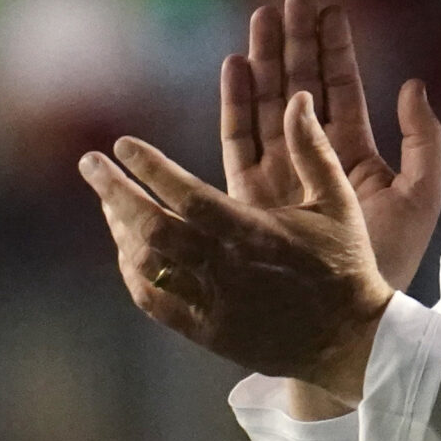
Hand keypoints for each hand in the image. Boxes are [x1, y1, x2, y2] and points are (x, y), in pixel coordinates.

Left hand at [81, 91, 395, 401]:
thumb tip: (299, 97)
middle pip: (152, 229)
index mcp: (254, 234)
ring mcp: (212, 304)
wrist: (350, 343)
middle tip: (90, 164)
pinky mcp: (208, 332)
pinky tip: (127, 248)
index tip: (123, 145)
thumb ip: (313, 149)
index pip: (188, 196)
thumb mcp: (338, 202)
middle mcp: (225, 269)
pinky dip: (133, 273)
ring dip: (120, 230)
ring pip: (146, 266)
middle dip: (114, 193)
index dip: (151, 169)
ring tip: (109, 200)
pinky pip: (154, 302)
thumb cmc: (345, 266)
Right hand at [223, 0, 440, 293]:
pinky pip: (240, 140)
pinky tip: (235, 66)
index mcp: (354, 156)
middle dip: (295, 42)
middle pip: (301, 87)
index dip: (335, 49)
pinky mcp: (250, 194)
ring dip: (264, 61)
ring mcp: (280, 174)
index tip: (329, 8)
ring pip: (269, 105)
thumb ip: (423, 141)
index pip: (342, 90)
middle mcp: (313, 159)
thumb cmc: (390, 261)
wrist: (349, 314)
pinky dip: (236, 103)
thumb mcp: (421, 197)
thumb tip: (413, 85)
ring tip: (259, 18)